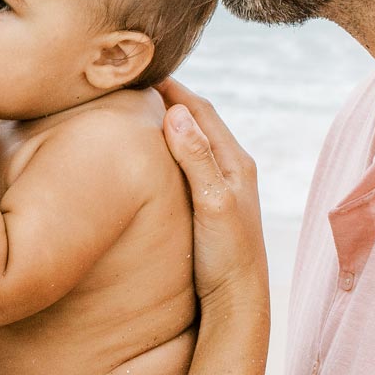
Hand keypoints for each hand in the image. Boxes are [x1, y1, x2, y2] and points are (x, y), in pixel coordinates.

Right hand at [155, 78, 266, 316]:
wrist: (238, 304)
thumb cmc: (227, 256)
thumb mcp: (212, 203)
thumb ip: (196, 159)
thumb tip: (176, 113)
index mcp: (236, 162)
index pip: (202, 110)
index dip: (173, 88)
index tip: (142, 70)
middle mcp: (233, 170)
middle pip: (200, 123)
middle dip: (171, 100)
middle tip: (136, 84)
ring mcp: (223, 190)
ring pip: (195, 145)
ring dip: (171, 126)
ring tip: (140, 112)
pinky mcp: (212, 208)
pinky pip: (190, 167)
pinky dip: (171, 153)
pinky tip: (153, 160)